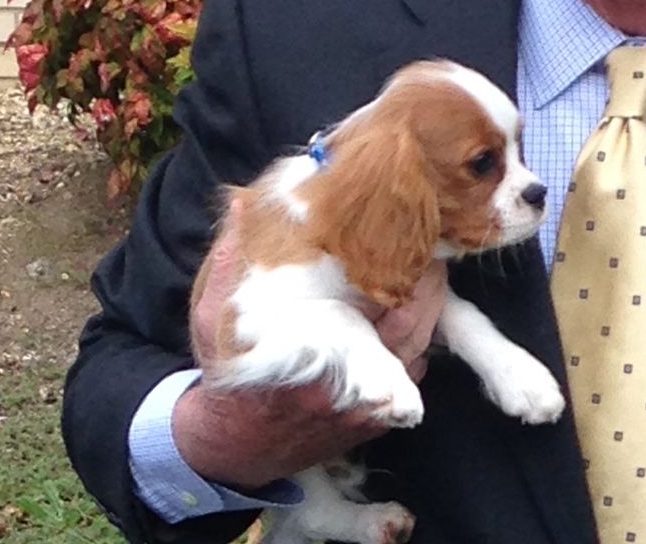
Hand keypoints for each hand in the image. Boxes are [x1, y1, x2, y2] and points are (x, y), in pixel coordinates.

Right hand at [173, 231, 448, 488]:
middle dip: (429, 284)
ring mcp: (367, 409)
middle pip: (415, 327)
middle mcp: (348, 388)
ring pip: (421, 350)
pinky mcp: (377, 421)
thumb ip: (231, 259)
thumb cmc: (227, 372)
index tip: (411, 237)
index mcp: (313, 356)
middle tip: (432, 247)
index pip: (380, 307)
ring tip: (429, 269)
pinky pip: (415, 374)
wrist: (231, 444)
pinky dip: (419, 340)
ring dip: (430, 309)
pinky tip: (413, 309)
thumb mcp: (213, 315)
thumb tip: (243, 200)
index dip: (404, 272)